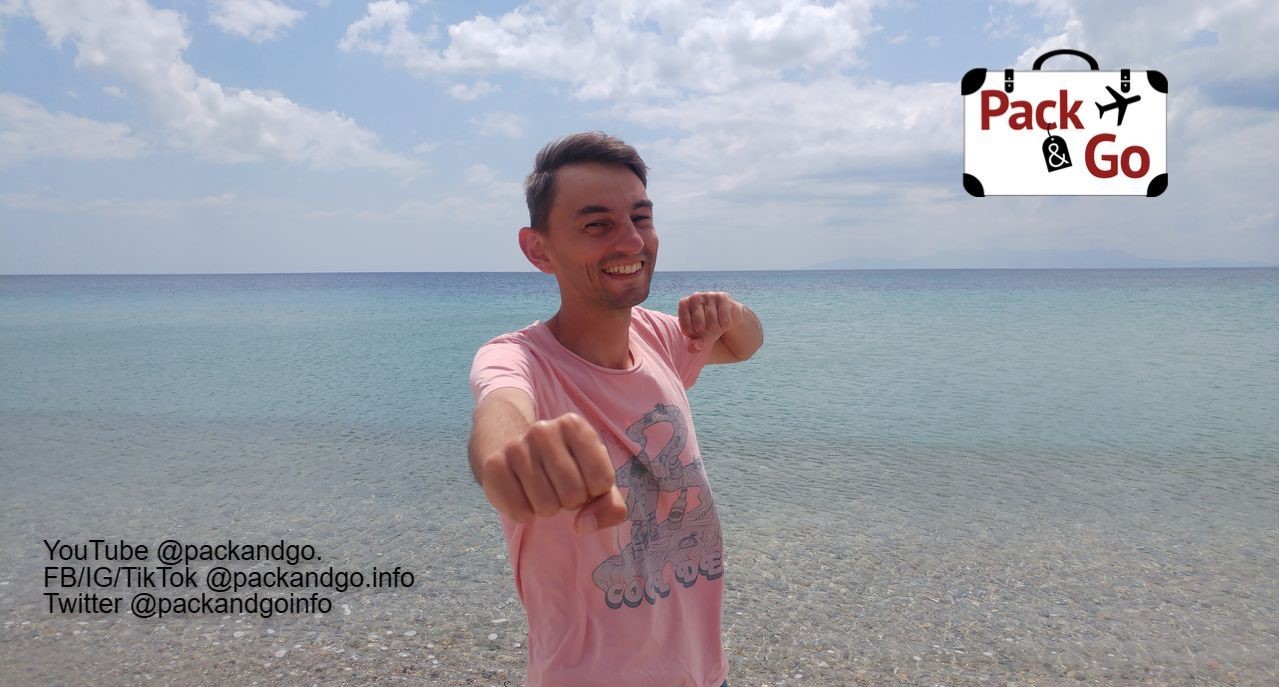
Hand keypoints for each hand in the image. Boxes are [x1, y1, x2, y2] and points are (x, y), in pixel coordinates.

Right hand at [479, 413, 627, 532]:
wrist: (513, 454)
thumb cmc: (566, 469)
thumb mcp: (596, 480)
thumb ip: (609, 506)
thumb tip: (584, 525)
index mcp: (575, 425)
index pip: (602, 481)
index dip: (595, 491)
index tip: (583, 478)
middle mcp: (543, 430)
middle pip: (574, 495)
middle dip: (571, 502)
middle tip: (559, 487)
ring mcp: (516, 446)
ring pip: (547, 507)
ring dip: (548, 508)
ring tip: (542, 489)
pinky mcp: (494, 466)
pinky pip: (520, 512)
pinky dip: (525, 514)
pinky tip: (522, 494)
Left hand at [678, 291, 744, 351]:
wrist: (728, 315)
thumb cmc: (708, 325)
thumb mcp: (700, 337)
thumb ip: (695, 345)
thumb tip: (695, 347)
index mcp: (684, 304)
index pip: (686, 328)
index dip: (694, 336)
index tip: (697, 334)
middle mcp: (695, 297)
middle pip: (699, 326)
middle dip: (706, 333)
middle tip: (709, 330)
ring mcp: (708, 295)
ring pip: (713, 324)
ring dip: (717, 330)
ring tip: (717, 326)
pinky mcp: (722, 297)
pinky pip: (724, 320)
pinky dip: (725, 326)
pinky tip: (724, 321)